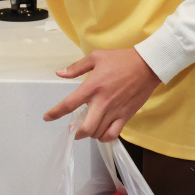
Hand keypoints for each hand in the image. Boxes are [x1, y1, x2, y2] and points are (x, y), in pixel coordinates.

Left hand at [43, 48, 161, 140]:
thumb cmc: (121, 59)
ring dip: (90, 134)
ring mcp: (115, 111)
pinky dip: (105, 137)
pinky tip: (102, 133)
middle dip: (76, 133)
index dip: (55, 113)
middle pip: (85, 128)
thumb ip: (76, 68)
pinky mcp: (126, 116)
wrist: (147, 65)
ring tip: (88, 129)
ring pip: (98, 133)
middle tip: (73, 130)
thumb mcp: (96, 57)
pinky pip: (114, 134)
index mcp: (92, 87)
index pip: (69, 104)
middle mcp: (102, 102)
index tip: (47, 117)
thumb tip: (59, 73)